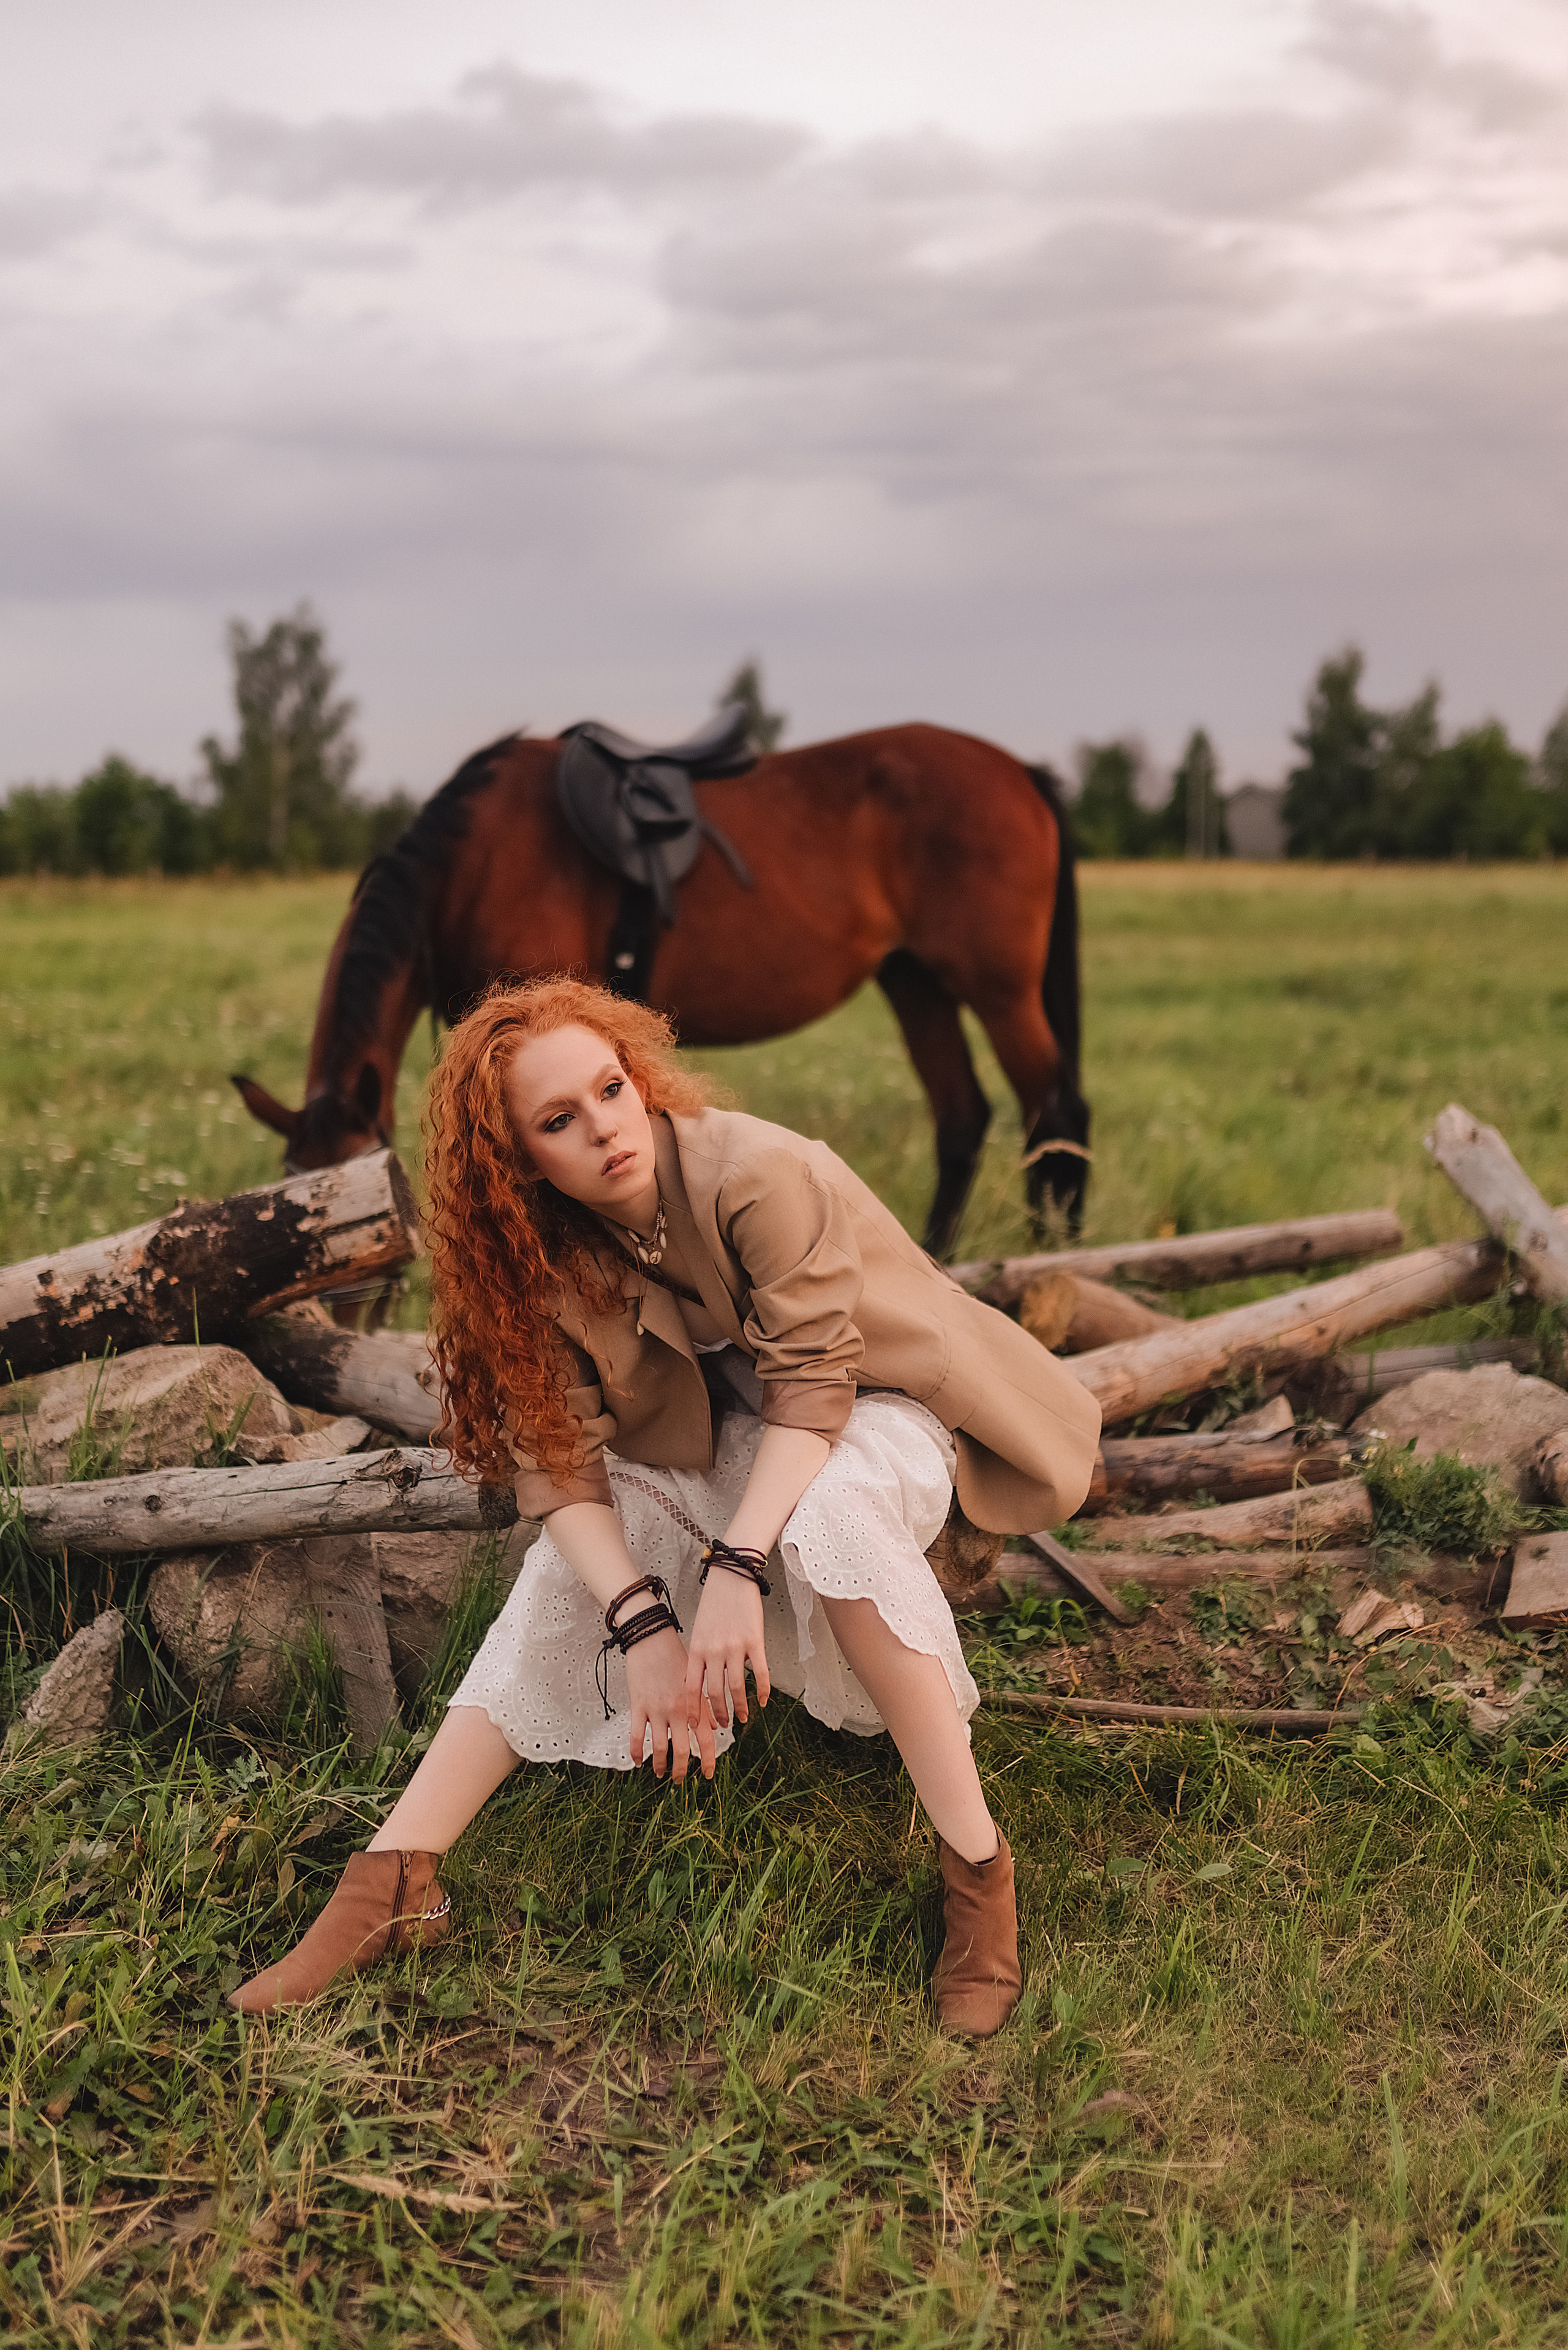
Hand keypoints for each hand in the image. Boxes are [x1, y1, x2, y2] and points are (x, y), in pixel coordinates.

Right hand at [624, 1626, 709, 1780]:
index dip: (708, 1759)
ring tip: (660, 1774)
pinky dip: (637, 1752)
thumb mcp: (695, 1681)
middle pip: (682, 1750)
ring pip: (659, 1748)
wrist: (652, 1638)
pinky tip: (638, 1761)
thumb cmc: (675, 1658)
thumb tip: (714, 1729)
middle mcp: (678, 1709)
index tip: (708, 1774)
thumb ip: (704, 1706)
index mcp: (695, 1703)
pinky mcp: (638, 1706)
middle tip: (680, 1781)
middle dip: (681, 1770)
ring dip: (660, 1765)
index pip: (706, 1739)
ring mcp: (657, 1709)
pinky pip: (636, 1735)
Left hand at [685, 1573, 770, 1744]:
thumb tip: (699, 1682)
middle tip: (724, 1725)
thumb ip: (699, 1656)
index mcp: (697, 1649)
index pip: (691, 1688)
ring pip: (736, 1688)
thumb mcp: (699, 1631)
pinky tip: (763, 1701)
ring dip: (740, 1707)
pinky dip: (762, 1690)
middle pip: (715, 1693)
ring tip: (743, 1718)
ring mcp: (735, 1647)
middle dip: (719, 1714)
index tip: (697, 1725)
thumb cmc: (714, 1604)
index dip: (694, 1710)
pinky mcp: (755, 1641)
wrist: (732, 1578)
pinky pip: (760, 1673)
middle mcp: (714, 1651)